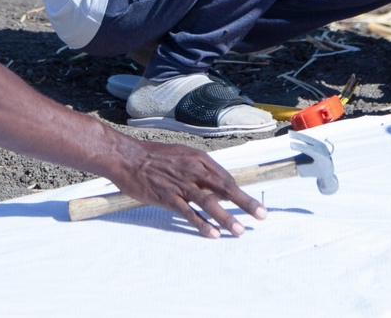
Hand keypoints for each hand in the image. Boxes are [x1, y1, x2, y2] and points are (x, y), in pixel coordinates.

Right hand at [108, 140, 267, 238]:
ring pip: (210, 203)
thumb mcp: (183, 155)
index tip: (251, 203)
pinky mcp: (168, 198)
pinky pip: (189, 214)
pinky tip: (213, 234)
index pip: (225, 177)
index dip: (240, 191)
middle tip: (262, 215)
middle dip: (245, 202)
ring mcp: (181, 185)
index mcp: (199, 159)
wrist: (129, 157)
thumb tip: (217, 185)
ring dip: (227, 218)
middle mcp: (194, 170)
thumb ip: (200, 170)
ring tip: (240, 230)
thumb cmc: (156, 156)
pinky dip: (202, 224)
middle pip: (225, 188)